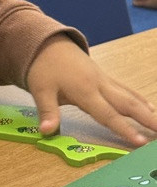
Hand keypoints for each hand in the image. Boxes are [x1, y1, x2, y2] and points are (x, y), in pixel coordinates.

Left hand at [25, 37, 156, 145]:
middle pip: (127, 105)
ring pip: (130, 97)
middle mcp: (99, 85)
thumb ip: (47, 111)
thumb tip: (46, 132)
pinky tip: (150, 108)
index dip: (124, 129)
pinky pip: (126, 90)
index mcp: (84, 90)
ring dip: (147, 111)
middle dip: (147, 120)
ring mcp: (104, 80)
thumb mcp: (40, 89)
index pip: (107, 114)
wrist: (46, 43)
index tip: (141, 142)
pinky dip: (140, 100)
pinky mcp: (104, 77)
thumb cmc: (43, 67)